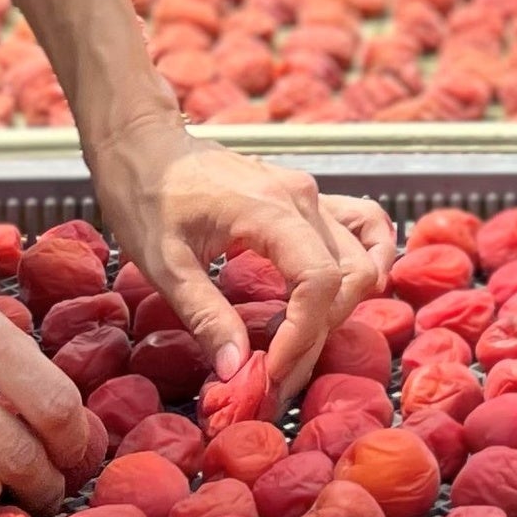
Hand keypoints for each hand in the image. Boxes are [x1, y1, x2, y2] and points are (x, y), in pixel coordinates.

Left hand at [90, 115, 395, 412]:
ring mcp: (311, 194)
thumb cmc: (146, 196)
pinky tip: (350, 289)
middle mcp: (303, 198)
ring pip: (362, 257)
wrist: (147, 144)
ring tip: (306, 338)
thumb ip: (205, 316)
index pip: (318, 281)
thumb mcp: (163, 264)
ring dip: (343, 306)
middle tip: (278, 372)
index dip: (303, 335)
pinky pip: (362, 224)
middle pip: (345, 277)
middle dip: (318, 334)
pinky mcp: (308, 198)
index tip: (272, 369)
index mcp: (269, 211)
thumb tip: (235, 368)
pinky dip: (370, 258)